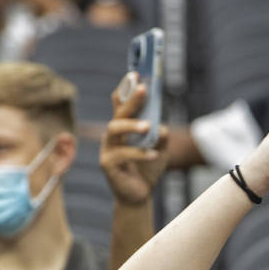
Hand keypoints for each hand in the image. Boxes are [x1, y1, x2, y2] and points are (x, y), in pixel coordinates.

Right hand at [100, 72, 168, 205]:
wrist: (139, 195)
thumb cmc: (148, 169)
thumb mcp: (160, 149)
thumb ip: (161, 136)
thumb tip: (160, 127)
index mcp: (124, 127)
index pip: (121, 103)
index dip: (126, 88)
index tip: (136, 74)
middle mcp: (113, 135)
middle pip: (118, 113)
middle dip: (131, 100)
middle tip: (144, 90)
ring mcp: (108, 149)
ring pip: (113, 129)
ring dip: (131, 126)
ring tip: (148, 127)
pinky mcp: (107, 165)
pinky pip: (122, 155)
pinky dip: (139, 153)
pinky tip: (153, 154)